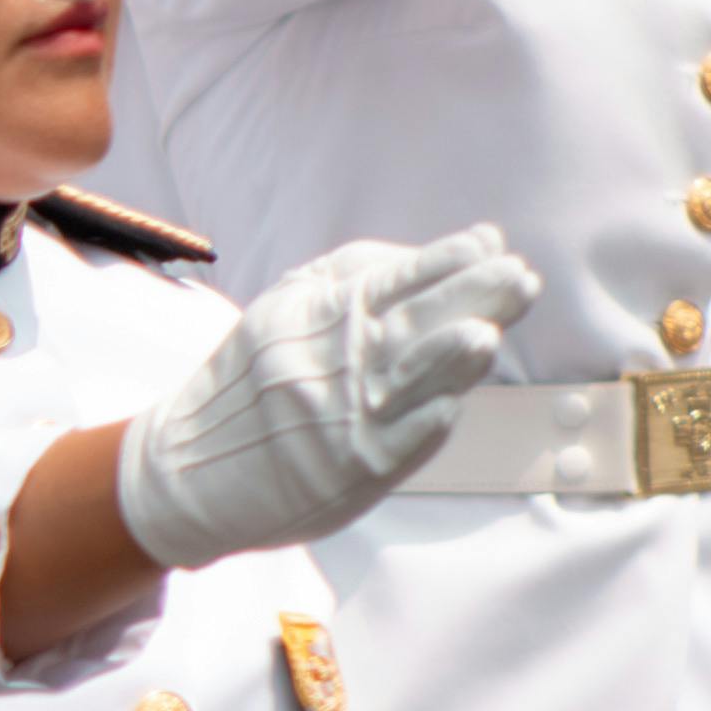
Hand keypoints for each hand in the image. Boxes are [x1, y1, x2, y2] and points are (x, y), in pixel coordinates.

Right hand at [114, 226, 539, 568]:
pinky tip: (451, 407)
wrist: (190, 467)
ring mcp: (340, 416)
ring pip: (402, 381)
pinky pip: (392, 444)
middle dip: (466, 298)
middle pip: (407, 323)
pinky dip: (419, 426)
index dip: (441, 261)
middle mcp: (327, 360)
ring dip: (444, 358)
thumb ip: (371, 271)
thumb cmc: (255, 381)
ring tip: (486, 334)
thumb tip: (476, 242)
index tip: (489, 245)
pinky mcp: (351, 469)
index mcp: (316, 314)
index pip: (388, 279)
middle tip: (520, 277)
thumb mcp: (289, 308)